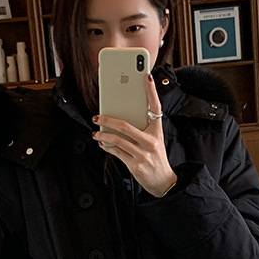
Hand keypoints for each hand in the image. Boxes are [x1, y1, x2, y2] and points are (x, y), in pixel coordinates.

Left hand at [92, 73, 176, 197]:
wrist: (163, 182)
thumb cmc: (156, 158)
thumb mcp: (155, 141)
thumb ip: (142, 130)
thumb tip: (120, 119)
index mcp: (157, 131)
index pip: (156, 107)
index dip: (151, 91)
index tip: (147, 76)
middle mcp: (151, 141)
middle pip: (125, 125)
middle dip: (107, 119)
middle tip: (97, 116)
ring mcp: (143, 154)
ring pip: (117, 140)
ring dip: (103, 135)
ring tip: (96, 132)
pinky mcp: (135, 165)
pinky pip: (116, 152)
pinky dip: (106, 146)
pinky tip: (101, 142)